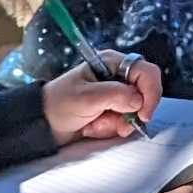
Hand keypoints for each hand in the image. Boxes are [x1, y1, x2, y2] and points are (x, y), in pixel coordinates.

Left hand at [42, 54, 163, 147]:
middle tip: (119, 125)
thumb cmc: (58, 104)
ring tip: (95, 125)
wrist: (42, 124)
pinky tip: (93, 127)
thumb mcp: (86, 97)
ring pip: (136, 111)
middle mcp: (117, 76)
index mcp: (111, 63)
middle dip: (131, 113)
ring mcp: (116, 95)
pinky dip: (111, 128)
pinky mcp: (113, 110)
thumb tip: (139, 101)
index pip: (146, 72)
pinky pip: (125, 121)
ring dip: (117, 123)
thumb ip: (115, 96)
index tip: (144, 114)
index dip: (150, 92)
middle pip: (145, 93)